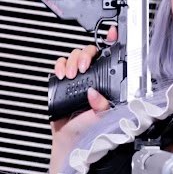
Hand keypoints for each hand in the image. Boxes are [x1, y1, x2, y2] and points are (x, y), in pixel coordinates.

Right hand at [50, 24, 116, 140]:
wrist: (70, 140)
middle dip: (85, 55)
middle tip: (83, 68)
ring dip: (71, 62)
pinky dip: (59, 66)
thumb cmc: (89, 129)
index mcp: (105, 82)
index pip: (109, 58)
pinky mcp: (62, 82)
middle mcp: (91, 77)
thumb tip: (96, 94)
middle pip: (89, 52)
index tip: (113, 33)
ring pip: (73, 56)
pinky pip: (60, 64)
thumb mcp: (102, 117)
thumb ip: (103, 105)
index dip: (111, 42)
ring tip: (71, 75)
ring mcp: (76, 79)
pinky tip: (62, 75)